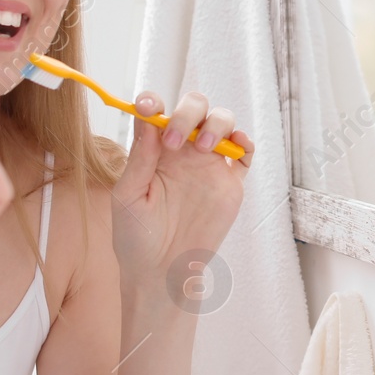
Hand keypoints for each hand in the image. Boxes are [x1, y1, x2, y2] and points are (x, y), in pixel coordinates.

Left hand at [110, 91, 252, 290]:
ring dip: (217, 124)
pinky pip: (245, 153)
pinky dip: (246, 142)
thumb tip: (148, 120)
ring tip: (204, 147)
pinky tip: (237, 146)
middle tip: (176, 142)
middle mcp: (183, 150)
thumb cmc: (136, 236)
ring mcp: (209, 164)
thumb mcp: (128, 196)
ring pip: (222, 122)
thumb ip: (139, 157)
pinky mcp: (230, 182)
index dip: (154, 102)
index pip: (158, 112)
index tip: (148, 107)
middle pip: (195, 108)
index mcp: (154, 149)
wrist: (161, 272)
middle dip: (188, 114)